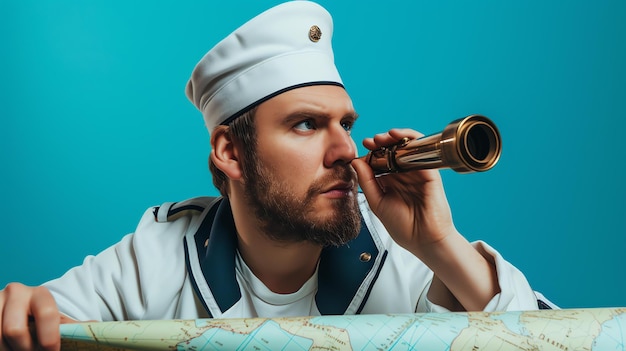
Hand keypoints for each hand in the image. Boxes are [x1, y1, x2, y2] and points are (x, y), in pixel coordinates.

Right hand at [1, 283, 69, 350]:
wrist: (14, 309)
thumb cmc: (38, 317)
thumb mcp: (54, 319)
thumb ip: (72, 326)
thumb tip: (96, 327)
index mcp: (39, 294)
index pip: (47, 315)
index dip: (50, 339)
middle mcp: (16, 292)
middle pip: (15, 330)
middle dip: (25, 349)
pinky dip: (1, 348)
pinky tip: (7, 348)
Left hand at [352, 128, 499, 309]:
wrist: (424, 240)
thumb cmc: (403, 227)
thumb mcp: (377, 203)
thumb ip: (366, 182)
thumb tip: (356, 161)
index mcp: (390, 183)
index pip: (379, 162)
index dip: (370, 153)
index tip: (360, 149)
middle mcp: (403, 176)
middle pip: (391, 151)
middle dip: (380, 143)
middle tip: (370, 141)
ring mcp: (416, 172)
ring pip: (406, 147)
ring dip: (393, 138)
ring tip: (381, 138)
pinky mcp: (429, 172)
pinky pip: (421, 150)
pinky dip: (411, 139)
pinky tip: (398, 137)